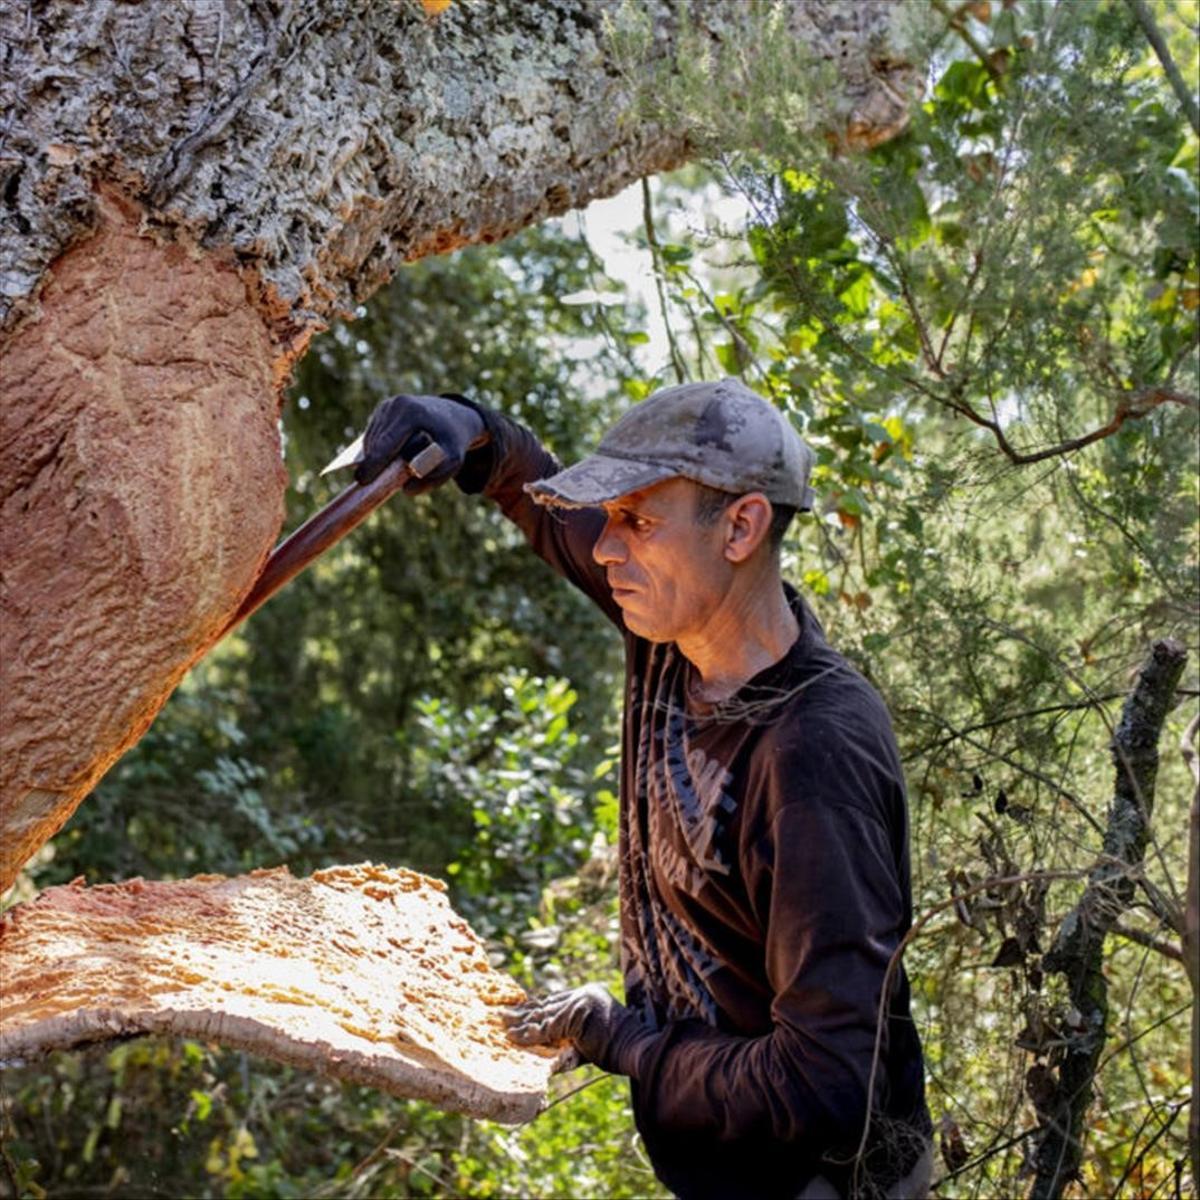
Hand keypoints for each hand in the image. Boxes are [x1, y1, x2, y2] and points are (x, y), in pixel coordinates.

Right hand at [354, 393, 485, 491]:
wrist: (452, 417)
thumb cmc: (452, 442)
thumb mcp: (454, 461)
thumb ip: (434, 477)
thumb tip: (405, 489)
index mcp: (413, 413)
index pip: (387, 443)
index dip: (373, 463)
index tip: (362, 481)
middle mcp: (398, 404)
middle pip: (376, 443)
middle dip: (372, 464)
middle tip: (366, 483)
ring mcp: (388, 405)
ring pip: (372, 440)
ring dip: (378, 458)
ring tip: (399, 463)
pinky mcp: (382, 409)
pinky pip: (373, 436)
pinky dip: (378, 449)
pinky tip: (395, 453)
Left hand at [502, 983, 656, 1077]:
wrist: (637, 1049)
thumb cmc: (620, 1050)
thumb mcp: (592, 1040)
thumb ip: (572, 1040)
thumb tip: (549, 1054)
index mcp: (589, 993)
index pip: (556, 1000)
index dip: (536, 1007)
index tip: (519, 1011)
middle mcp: (583, 993)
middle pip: (547, 1003)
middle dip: (524, 1011)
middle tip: (502, 1015)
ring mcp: (580, 1001)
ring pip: (544, 1014)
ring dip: (521, 1021)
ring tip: (502, 1024)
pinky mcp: (576, 1015)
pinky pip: (546, 1027)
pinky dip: (529, 1033)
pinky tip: (514, 1036)